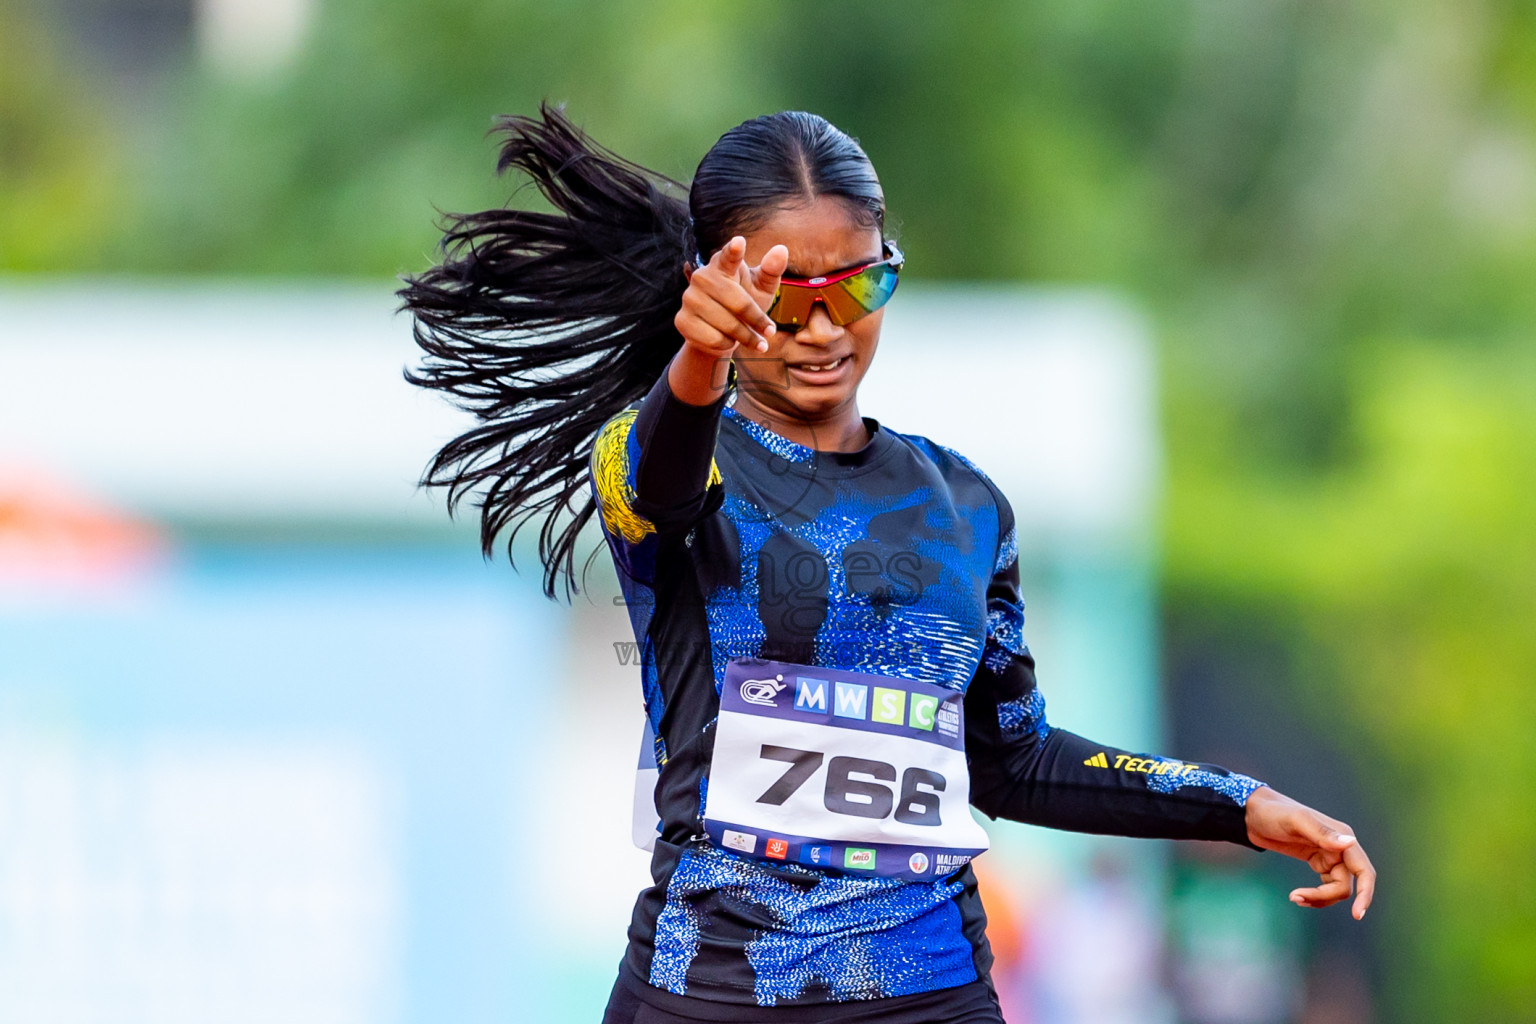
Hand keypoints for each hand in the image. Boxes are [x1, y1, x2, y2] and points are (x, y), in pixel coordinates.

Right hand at [674, 235, 787, 357]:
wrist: (719, 333)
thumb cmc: (745, 304)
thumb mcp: (761, 287)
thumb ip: (771, 270)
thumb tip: (781, 249)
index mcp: (722, 264)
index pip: (728, 256)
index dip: (733, 251)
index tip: (739, 242)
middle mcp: (702, 277)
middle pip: (738, 303)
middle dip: (757, 321)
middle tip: (770, 333)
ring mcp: (689, 298)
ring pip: (727, 324)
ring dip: (746, 337)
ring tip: (754, 341)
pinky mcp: (682, 320)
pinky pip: (714, 339)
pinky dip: (728, 345)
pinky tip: (728, 341)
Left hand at [1244, 786, 1375, 918]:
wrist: (1253, 814)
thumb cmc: (1274, 812)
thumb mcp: (1296, 821)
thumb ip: (1322, 833)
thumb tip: (1350, 843)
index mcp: (1342, 835)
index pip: (1363, 871)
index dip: (1365, 893)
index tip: (1356, 915)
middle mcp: (1340, 848)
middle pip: (1346, 885)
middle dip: (1325, 896)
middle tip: (1296, 898)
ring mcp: (1330, 856)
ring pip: (1336, 889)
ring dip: (1318, 898)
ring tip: (1293, 897)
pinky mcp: (1318, 862)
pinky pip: (1325, 886)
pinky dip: (1314, 895)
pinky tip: (1298, 896)